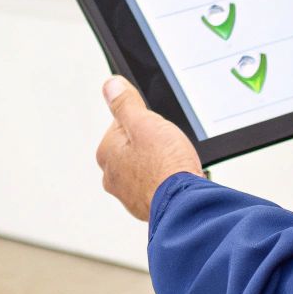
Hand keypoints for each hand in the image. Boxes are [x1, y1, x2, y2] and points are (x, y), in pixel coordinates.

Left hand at [96, 76, 202, 220]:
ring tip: (175, 167)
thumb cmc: (165, 165)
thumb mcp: (144, 123)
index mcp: (107, 152)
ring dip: (160, 166)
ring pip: (146, 168)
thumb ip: (125, 103)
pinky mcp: (145, 207)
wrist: (185, 205)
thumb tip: (111, 86)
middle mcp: (112, 175)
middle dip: (153, 145)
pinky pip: (156, 187)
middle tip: (169, 149)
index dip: (146, 123)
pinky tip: (176, 182)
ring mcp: (127, 195)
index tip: (159, 130)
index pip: (124, 125)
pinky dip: (166, 183)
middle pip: (134, 147)